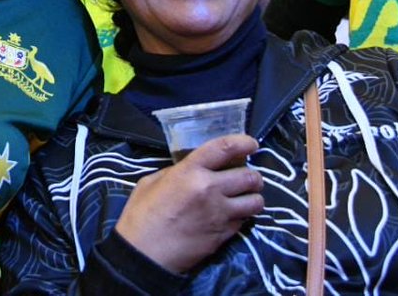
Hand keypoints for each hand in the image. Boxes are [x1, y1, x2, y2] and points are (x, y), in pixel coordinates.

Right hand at [114, 134, 263, 273]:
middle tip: (247, 179)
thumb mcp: (151, 182)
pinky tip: (232, 216)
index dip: (243, 142)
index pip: (224, 148)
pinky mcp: (224, 234)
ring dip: (253, 198)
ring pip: (256, 201)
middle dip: (253, 176)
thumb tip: (192, 171)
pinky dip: (242, 216)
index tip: (251, 144)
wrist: (144, 255)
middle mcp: (210, 189)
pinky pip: (245, 221)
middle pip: (249, 176)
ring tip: (246, 198)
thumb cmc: (141, 216)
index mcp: (190, 172)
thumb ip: (175, 172)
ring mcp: (220, 214)